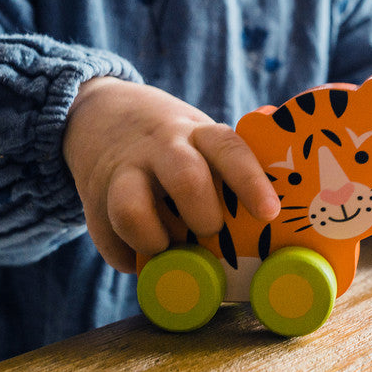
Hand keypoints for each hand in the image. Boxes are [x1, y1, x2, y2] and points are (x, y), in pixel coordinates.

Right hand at [62, 78, 279, 272]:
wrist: (102, 114)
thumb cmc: (174, 144)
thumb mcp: (201, 138)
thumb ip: (230, 168)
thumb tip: (277, 222)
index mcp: (197, 133)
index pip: (228, 149)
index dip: (250, 181)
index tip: (268, 212)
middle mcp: (160, 149)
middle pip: (185, 177)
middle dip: (204, 214)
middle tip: (210, 230)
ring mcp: (123, 172)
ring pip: (132, 208)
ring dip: (156, 240)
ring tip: (167, 246)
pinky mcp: (94, 200)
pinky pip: (111, 240)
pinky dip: (130, 257)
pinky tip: (143, 251)